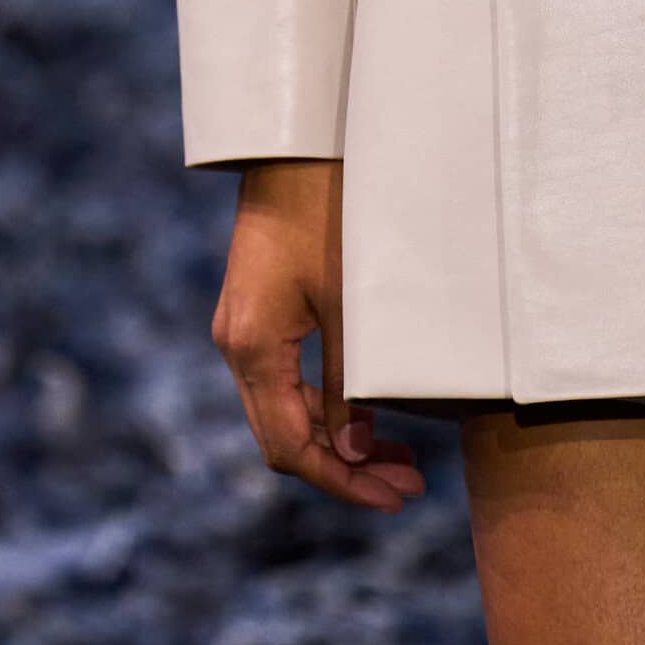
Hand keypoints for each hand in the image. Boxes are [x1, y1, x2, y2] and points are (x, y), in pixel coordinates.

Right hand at [210, 158, 425, 511]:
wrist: (295, 146)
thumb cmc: (328, 214)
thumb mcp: (348, 301)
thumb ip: (348, 381)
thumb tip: (351, 451)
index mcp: (252, 348)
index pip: (289, 447)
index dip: (341, 481)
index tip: (392, 498)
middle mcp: (237, 345)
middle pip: (284, 436)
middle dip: (345, 467)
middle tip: (408, 485)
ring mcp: (243, 328)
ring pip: (285, 410)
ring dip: (338, 438)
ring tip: (401, 457)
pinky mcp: (258, 311)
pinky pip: (286, 379)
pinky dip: (326, 403)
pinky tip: (369, 413)